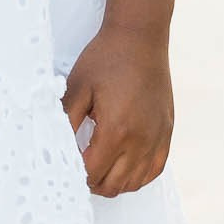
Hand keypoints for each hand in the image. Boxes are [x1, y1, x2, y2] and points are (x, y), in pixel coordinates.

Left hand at [62, 24, 172, 195]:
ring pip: (134, 183)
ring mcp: (157, 138)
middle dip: (92, 183)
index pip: (93, 173)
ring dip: (114, 183)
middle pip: (114, 185)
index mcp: (116, 129)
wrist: (140, 37)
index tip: (64, 167)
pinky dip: (137, 176)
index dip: (75, 175)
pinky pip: (154, 170)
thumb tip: (57, 150)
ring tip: (97, 169)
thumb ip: (65, 122)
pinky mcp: (166, 133)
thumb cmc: (105, 58)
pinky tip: (123, 168)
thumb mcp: (77, 87)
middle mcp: (141, 140)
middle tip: (77, 169)